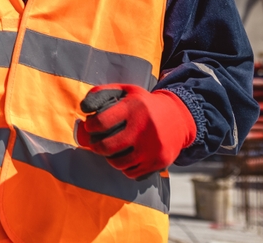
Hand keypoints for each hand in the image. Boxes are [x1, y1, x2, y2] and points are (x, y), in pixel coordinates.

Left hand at [76, 83, 196, 179]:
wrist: (179, 117)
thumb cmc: (144, 103)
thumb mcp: (125, 91)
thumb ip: (101, 93)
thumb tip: (84, 108)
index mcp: (133, 107)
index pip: (101, 122)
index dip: (90, 126)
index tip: (90, 126)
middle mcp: (144, 127)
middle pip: (107, 147)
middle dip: (95, 146)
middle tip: (95, 143)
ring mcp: (152, 147)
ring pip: (118, 163)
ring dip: (109, 158)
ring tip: (110, 150)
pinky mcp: (159, 161)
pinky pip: (131, 172)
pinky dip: (124, 167)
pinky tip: (125, 157)